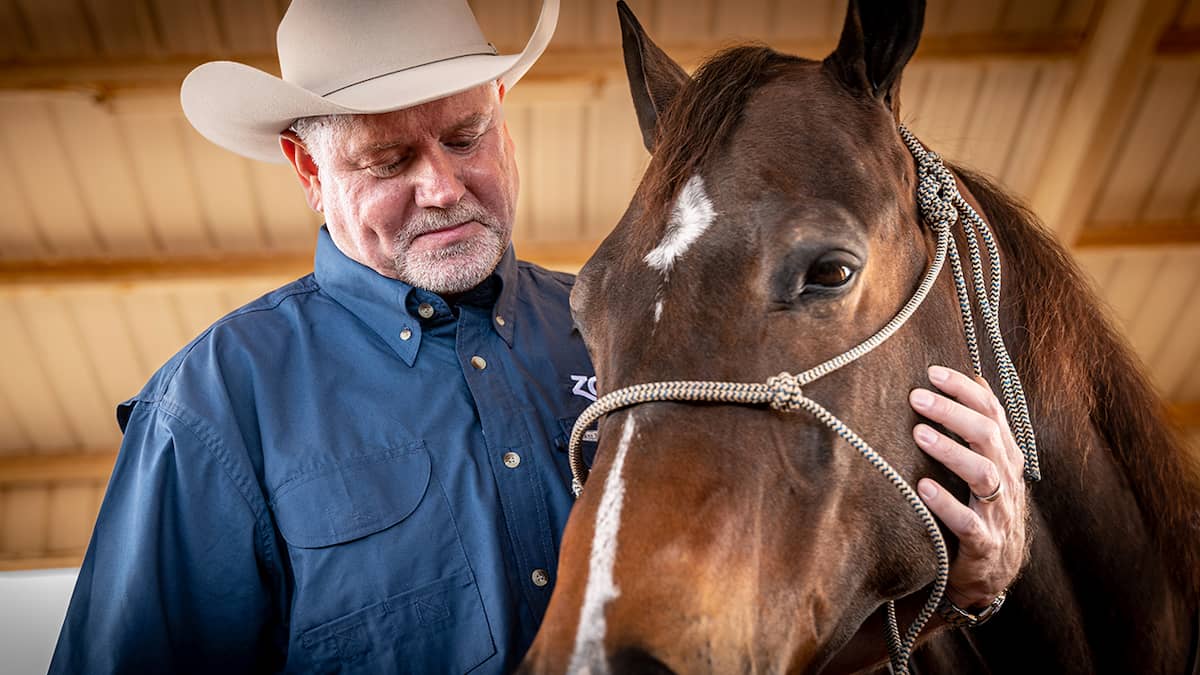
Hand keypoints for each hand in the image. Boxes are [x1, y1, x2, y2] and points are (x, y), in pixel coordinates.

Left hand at [909, 364, 1026, 607]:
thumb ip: (976, 429)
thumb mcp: (982, 465)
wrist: (990, 574)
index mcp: (1004, 456)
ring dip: (950, 451)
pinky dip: (947, 504)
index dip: (965, 389)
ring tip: (919, 434)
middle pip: (988, 436)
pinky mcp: (983, 544)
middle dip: (953, 412)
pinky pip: (968, 522)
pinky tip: (923, 488)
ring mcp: (997, 512)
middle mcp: (1006, 479)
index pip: (991, 412)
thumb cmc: (978, 507)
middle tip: (917, 397)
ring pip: (983, 474)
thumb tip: (969, 376)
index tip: (932, 371)